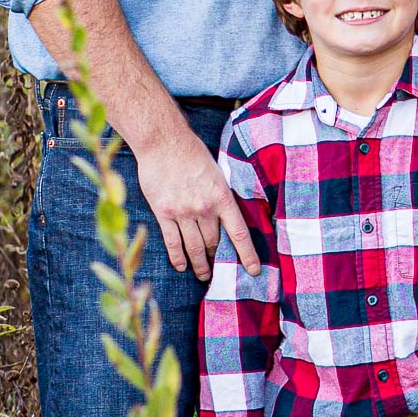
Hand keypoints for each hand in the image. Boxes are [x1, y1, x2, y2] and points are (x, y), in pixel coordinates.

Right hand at [133, 122, 260, 280]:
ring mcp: (183, 212)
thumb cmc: (192, 153)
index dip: (247, 255)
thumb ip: (221, 196)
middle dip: (217, 258)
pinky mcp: (163, 213)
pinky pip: (172, 242)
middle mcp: (204, 208)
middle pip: (214, 243)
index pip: (239, 233)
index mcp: (222, 197)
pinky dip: (177, 257)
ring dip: (200, 264)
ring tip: (203, 274)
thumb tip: (227, 216)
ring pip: (194, 247)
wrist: (163, 142)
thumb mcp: (217, 172)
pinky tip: (181, 266)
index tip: (254, 271)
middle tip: (218, 268)